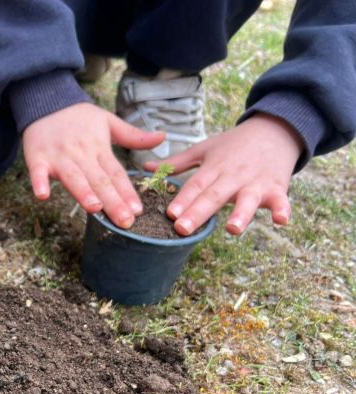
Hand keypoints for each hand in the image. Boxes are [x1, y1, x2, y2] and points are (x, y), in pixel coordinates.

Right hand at [22, 103, 164, 227]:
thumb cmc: (78, 117)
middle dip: (112, 201)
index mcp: (99, 148)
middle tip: (124, 221)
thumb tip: (162, 137)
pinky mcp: (37, 158)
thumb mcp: (108, 121)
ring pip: (73, 177)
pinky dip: (39, 182)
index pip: (116, 173)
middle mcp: (81, 154)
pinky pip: (37, 172)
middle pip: (98, 180)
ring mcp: (59, 157)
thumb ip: (133, 136)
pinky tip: (43, 195)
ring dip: (83, 192)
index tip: (137, 210)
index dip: (126, 192)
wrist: (46, 102)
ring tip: (94, 208)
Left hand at [145, 114, 303, 235]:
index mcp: (213, 168)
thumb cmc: (234, 144)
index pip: (195, 185)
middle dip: (199, 212)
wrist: (275, 129)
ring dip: (241, 214)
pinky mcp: (277, 188)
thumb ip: (176, 162)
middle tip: (183, 228)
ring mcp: (256, 183)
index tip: (170, 214)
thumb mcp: (204, 149)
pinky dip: (283, 209)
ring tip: (233, 229)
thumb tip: (145, 167)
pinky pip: (281, 200)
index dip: (183, 199)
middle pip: (215, 196)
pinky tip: (281, 220)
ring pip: (247, 200)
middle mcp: (233, 176)